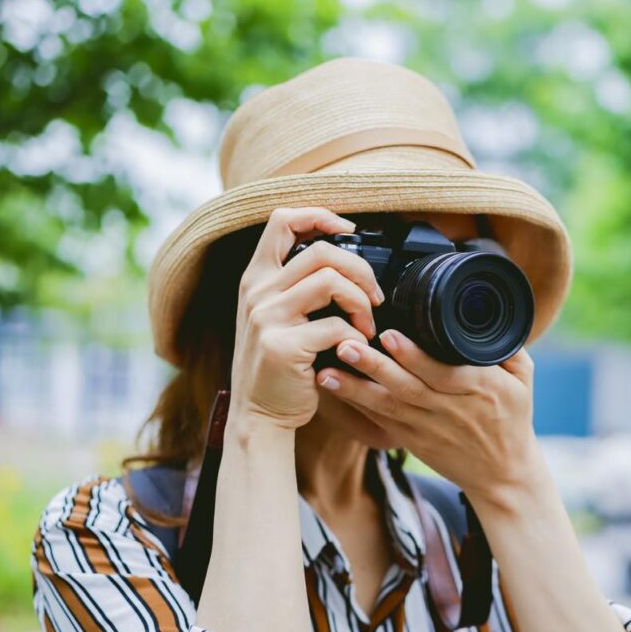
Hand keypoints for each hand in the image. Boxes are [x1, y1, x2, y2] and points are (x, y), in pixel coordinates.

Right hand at [230, 207, 384, 432]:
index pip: (282, 219)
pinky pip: (335, 327)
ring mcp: (266, 318)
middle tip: (374, 296)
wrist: (260, 415)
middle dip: (361, 270)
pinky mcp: (283, 347)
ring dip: (362, 303)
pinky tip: (355, 349)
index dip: (321, 216)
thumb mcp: (274, 315)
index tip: (350, 231)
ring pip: (331, 282)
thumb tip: (344, 254)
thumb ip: (296, 284)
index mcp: (256, 278)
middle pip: (322, 251)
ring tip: (367, 325)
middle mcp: (257, 292)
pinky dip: (356, 337)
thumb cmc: (279, 365)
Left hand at [315, 330, 540, 505]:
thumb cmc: (513, 420)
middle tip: (346, 344)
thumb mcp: (523, 380)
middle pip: (408, 387)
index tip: (391, 335)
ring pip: (387, 406)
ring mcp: (428, 429)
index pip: (443, 372)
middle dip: (374, 366)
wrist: (503, 475)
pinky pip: (380, 422)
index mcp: (480, 389)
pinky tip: (334, 389)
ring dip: (355, 388)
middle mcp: (450, 410)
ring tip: (327, 370)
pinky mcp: (412, 442)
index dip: (416, 356)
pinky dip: (356, 407)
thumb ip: (508, 347)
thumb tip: (488, 311)